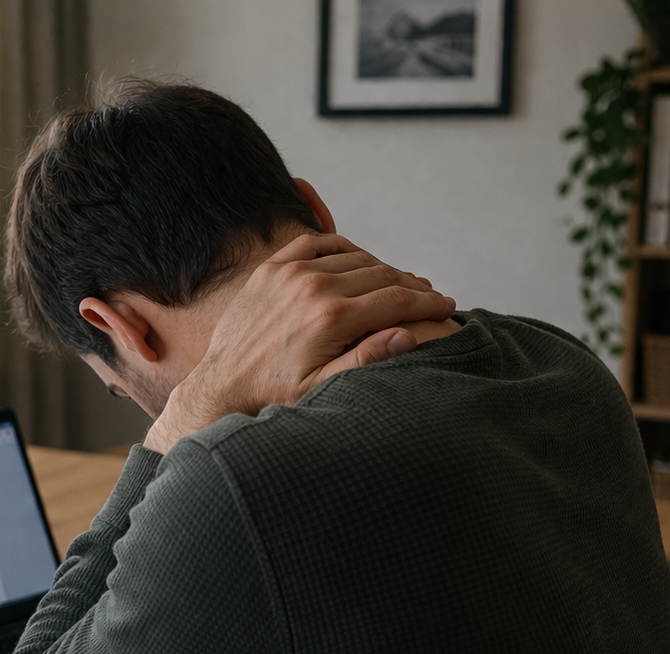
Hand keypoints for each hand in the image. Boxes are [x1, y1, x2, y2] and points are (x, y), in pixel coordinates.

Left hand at [144, 234, 454, 453]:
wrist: (222, 385)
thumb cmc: (275, 394)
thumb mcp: (322, 388)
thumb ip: (365, 359)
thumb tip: (408, 335)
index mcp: (331, 318)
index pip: (396, 300)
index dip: (428, 303)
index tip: (448, 306)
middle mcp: (312, 287)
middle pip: (381, 275)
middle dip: (411, 286)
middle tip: (430, 295)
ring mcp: (288, 273)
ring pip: (353, 258)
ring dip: (381, 268)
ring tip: (399, 282)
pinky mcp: (270, 269)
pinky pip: (316, 243)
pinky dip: (342, 248)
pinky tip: (358, 260)